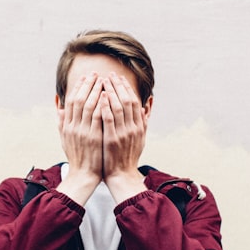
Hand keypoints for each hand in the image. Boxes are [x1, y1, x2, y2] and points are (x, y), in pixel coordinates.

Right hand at [56, 72, 104, 204]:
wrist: (83, 176)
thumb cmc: (77, 157)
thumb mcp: (65, 139)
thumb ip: (62, 122)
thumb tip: (58, 106)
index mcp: (67, 126)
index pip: (72, 101)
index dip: (79, 87)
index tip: (86, 77)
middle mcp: (74, 127)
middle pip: (80, 100)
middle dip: (88, 85)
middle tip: (96, 74)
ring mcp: (84, 132)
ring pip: (90, 106)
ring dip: (97, 91)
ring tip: (104, 80)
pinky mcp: (94, 138)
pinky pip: (99, 117)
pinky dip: (103, 105)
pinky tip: (108, 96)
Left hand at [101, 73, 148, 201]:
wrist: (122, 175)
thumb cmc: (128, 156)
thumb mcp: (140, 137)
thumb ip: (143, 120)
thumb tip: (148, 103)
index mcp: (139, 126)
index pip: (134, 101)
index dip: (126, 88)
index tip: (119, 77)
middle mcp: (133, 128)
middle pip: (127, 100)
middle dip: (118, 85)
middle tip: (110, 74)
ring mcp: (123, 133)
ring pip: (118, 107)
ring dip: (111, 92)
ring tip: (103, 81)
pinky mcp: (112, 139)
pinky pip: (109, 119)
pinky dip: (105, 106)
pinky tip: (101, 96)